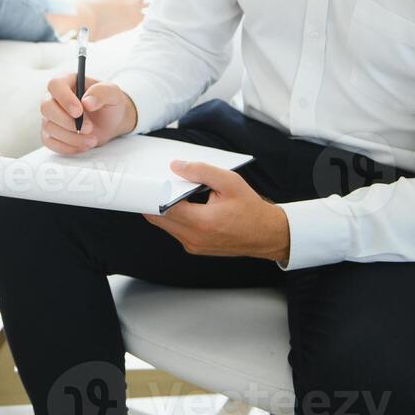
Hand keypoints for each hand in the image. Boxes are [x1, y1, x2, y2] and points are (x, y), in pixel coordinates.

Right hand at [39, 75, 136, 154]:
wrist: (111, 122)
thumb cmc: (109, 103)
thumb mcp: (113, 93)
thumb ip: (102, 93)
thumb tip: (87, 102)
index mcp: (67, 81)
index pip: (55, 85)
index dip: (64, 99)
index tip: (79, 112)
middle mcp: (54, 98)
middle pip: (46, 107)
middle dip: (67, 122)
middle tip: (89, 128)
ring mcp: (50, 117)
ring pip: (49, 127)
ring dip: (71, 137)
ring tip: (92, 140)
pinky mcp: (51, 134)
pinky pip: (50, 143)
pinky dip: (67, 148)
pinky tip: (83, 146)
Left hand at [142, 161, 290, 263]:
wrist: (267, 235)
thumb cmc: (251, 209)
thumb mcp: (229, 182)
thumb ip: (201, 171)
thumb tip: (176, 166)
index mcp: (202, 222)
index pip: (163, 208)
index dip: (152, 193)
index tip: (147, 182)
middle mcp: (194, 238)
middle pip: (158, 218)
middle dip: (153, 201)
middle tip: (155, 184)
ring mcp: (193, 246)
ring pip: (165, 226)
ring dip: (163, 210)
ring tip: (170, 193)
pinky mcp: (195, 248)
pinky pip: (175, 231)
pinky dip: (174, 218)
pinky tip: (182, 205)